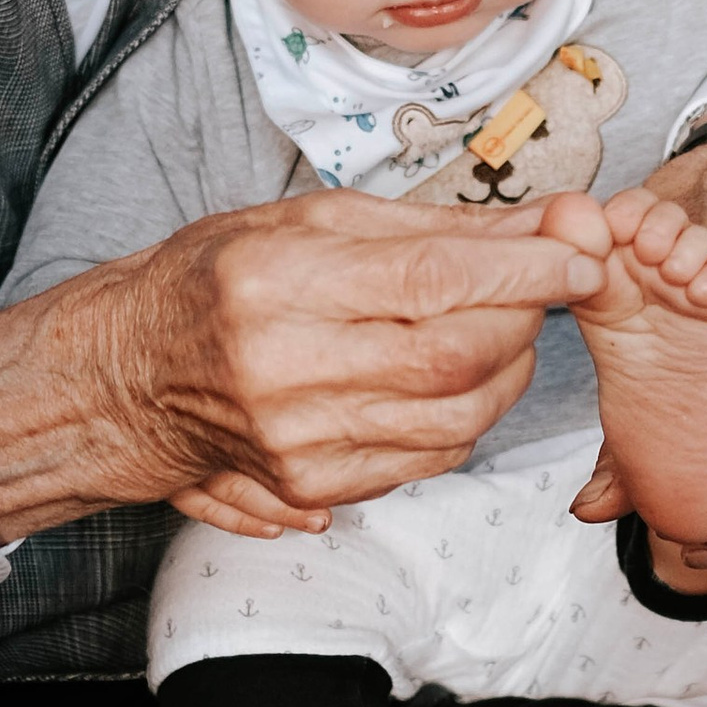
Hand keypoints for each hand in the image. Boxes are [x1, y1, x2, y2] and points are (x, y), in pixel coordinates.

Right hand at [0, 193, 600, 545]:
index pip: (433, 280)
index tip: (580, 252)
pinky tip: (463, 380)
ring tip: (509, 329)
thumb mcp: (307, 221)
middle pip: (454, 357)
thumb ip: (427, 228)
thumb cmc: (214, 279)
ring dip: (507, 373)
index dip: (523, 272)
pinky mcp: (309, 485)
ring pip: (454, 420)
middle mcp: (286, 369)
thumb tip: (539, 226)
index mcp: (279, 283)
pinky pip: (426, 460)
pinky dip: (467, 419)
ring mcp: (298, 440)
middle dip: (526, 319)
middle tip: (552, 284)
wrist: (126, 375)